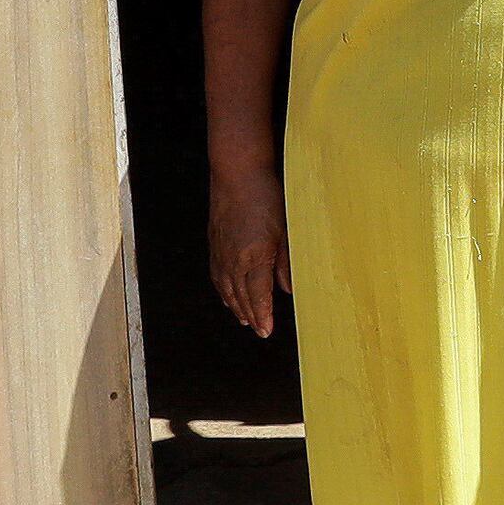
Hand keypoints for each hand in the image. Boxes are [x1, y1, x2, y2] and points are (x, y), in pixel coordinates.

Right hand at [207, 166, 288, 338]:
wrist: (237, 174)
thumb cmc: (265, 198)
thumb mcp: (285, 230)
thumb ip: (287, 263)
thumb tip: (289, 289)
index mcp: (254, 257)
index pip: (258, 296)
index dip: (263, 315)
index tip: (266, 330)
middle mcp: (234, 259)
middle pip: (242, 296)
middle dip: (252, 316)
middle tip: (261, 330)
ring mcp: (221, 253)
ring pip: (227, 289)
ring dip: (237, 306)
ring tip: (246, 319)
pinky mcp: (214, 244)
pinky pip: (217, 276)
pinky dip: (224, 291)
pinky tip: (228, 296)